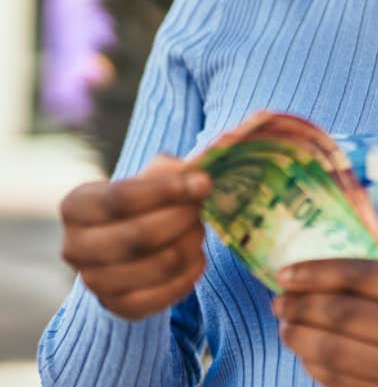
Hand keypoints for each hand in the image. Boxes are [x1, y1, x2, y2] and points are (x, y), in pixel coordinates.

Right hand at [59, 154, 211, 319]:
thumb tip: (200, 174)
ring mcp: (94, 282)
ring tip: (197, 230)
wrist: (128, 240)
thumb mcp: (152, 175)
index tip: (202, 183)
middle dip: (181, 218)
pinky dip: (190, 273)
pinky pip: (165, 294)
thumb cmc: (143, 200)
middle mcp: (75, 247)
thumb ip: (175, 170)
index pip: (120, 199)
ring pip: (158, 265)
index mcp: (76, 206)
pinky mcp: (118, 307)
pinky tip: (197, 256)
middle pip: (138, 236)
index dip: (166, 190)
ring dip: (189, 244)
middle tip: (200, 207)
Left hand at [271, 259, 377, 386]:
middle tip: (279, 300)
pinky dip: (316, 368)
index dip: (321, 272)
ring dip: (302, 338)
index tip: (288, 271)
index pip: (366, 276)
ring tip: (285, 326)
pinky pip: (343, 385)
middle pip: (346, 316)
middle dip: (303, 306)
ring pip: (338, 355)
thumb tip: (322, 273)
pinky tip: (306, 354)